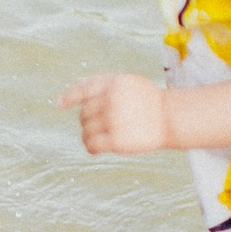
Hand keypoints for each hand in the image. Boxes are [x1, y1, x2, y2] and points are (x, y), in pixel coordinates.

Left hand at [59, 72, 176, 154]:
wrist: (171, 118)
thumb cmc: (148, 100)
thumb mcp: (128, 83)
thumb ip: (103, 84)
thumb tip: (75, 86)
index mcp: (113, 83)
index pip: (83, 89)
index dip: (69, 97)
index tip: (59, 104)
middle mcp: (111, 100)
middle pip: (84, 114)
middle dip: (88, 120)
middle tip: (100, 125)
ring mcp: (113, 120)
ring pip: (86, 131)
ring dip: (88, 135)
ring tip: (98, 137)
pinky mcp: (117, 140)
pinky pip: (92, 145)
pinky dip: (90, 148)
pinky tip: (94, 149)